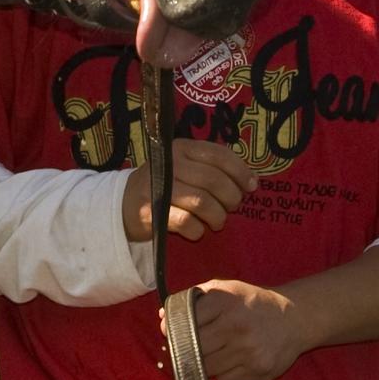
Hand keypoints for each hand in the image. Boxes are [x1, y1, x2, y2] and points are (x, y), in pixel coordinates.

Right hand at [120, 140, 257, 243]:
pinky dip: (198, 230)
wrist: (125, 205)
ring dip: (217, 216)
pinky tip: (198, 231)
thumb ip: (213, 169)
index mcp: (182, 148)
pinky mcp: (151, 212)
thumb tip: (252, 180)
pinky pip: (186, 222)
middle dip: (230, 197)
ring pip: (202, 202)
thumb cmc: (166, 185)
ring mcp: (158, 187)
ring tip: (218, 222)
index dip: (240, 171)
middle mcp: (170, 164)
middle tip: (232, 207)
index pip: (218, 155)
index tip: (252, 186)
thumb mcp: (186, 167)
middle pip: (213, 180)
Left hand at [183, 279, 306, 379]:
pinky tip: (236, 361)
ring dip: (208, 364)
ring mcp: (250, 351)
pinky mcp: (260, 371)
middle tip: (190, 348)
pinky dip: (226, 376)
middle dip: (188, 351)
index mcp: (226, 302)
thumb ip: (194, 299)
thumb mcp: (226, 289)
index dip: (175, 330)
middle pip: (195, 350)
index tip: (171, 334)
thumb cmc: (253, 302)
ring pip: (209, 369)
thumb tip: (162, 317)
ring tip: (220, 351)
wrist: (295, 318)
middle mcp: (237, 326)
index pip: (187, 322)